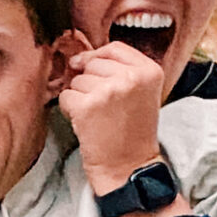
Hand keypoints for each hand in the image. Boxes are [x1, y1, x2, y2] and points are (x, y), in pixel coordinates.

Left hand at [59, 38, 166, 196]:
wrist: (129, 168)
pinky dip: (70, 110)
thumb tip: (78, 58)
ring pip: (77, 80)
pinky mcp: (88, 106)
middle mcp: (131, 77)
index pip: (114, 48)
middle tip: (103, 108)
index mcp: (149, 70)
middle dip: (90, 83)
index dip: (97, 57)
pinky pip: (66, 96)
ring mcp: (109, 90)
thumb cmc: (132, 133)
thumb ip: (120, 70)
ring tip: (97, 118)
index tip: (88, 69)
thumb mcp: (141, 94)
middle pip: (93, 64)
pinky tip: (86, 124)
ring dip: (80, 98)